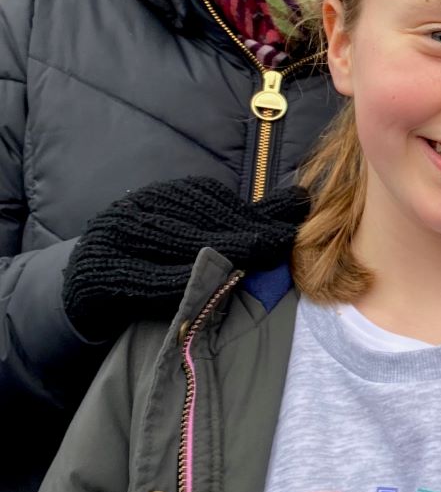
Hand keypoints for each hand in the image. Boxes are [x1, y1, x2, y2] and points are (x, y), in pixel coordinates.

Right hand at [64, 176, 307, 341]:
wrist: (89, 293)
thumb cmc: (155, 265)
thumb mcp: (198, 236)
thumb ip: (245, 220)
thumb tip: (301, 200)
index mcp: (157, 198)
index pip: (206, 198)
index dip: (248, 212)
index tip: (284, 226)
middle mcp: (132, 211)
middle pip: (192, 219)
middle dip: (240, 232)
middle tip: (278, 243)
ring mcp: (109, 241)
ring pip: (169, 242)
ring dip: (215, 252)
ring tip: (251, 262)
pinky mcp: (98, 275)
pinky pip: (144, 278)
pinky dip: (178, 282)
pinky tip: (208, 285)